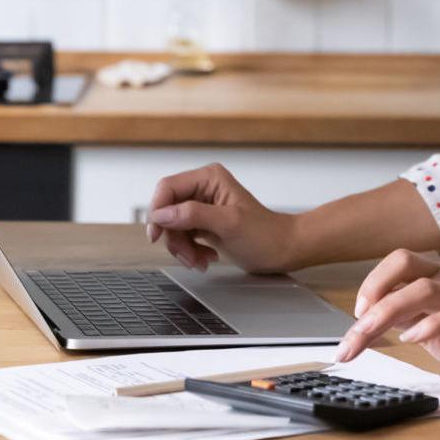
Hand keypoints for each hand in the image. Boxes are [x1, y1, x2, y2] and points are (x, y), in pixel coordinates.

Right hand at [145, 162, 297, 273]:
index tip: (157, 236)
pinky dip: (190, 251)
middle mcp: (204, 188)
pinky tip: (206, 258)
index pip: (168, 187)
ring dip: (183, 249)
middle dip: (174, 237)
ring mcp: (203, 206)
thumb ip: (193, 215)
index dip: (157, 211)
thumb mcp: (228, 224)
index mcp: (209, 178)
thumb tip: (162, 214)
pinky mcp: (203, 223)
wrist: (282, 249)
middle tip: (188, 256)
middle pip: (167, 211)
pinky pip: (183, 237)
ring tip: (201, 261)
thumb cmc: (264, 234)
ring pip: (173, 227)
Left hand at [334, 248, 439, 383]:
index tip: (355, 318)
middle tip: (352, 330)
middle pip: (403, 265)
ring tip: (366, 337)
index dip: (371, 283)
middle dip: (370, 293)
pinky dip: (429, 325)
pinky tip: (412, 339)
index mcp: (439, 277)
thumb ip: (410, 316)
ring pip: (422, 290)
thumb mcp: (437, 324)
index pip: (397, 262)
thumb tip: (371, 320)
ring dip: (386, 314)